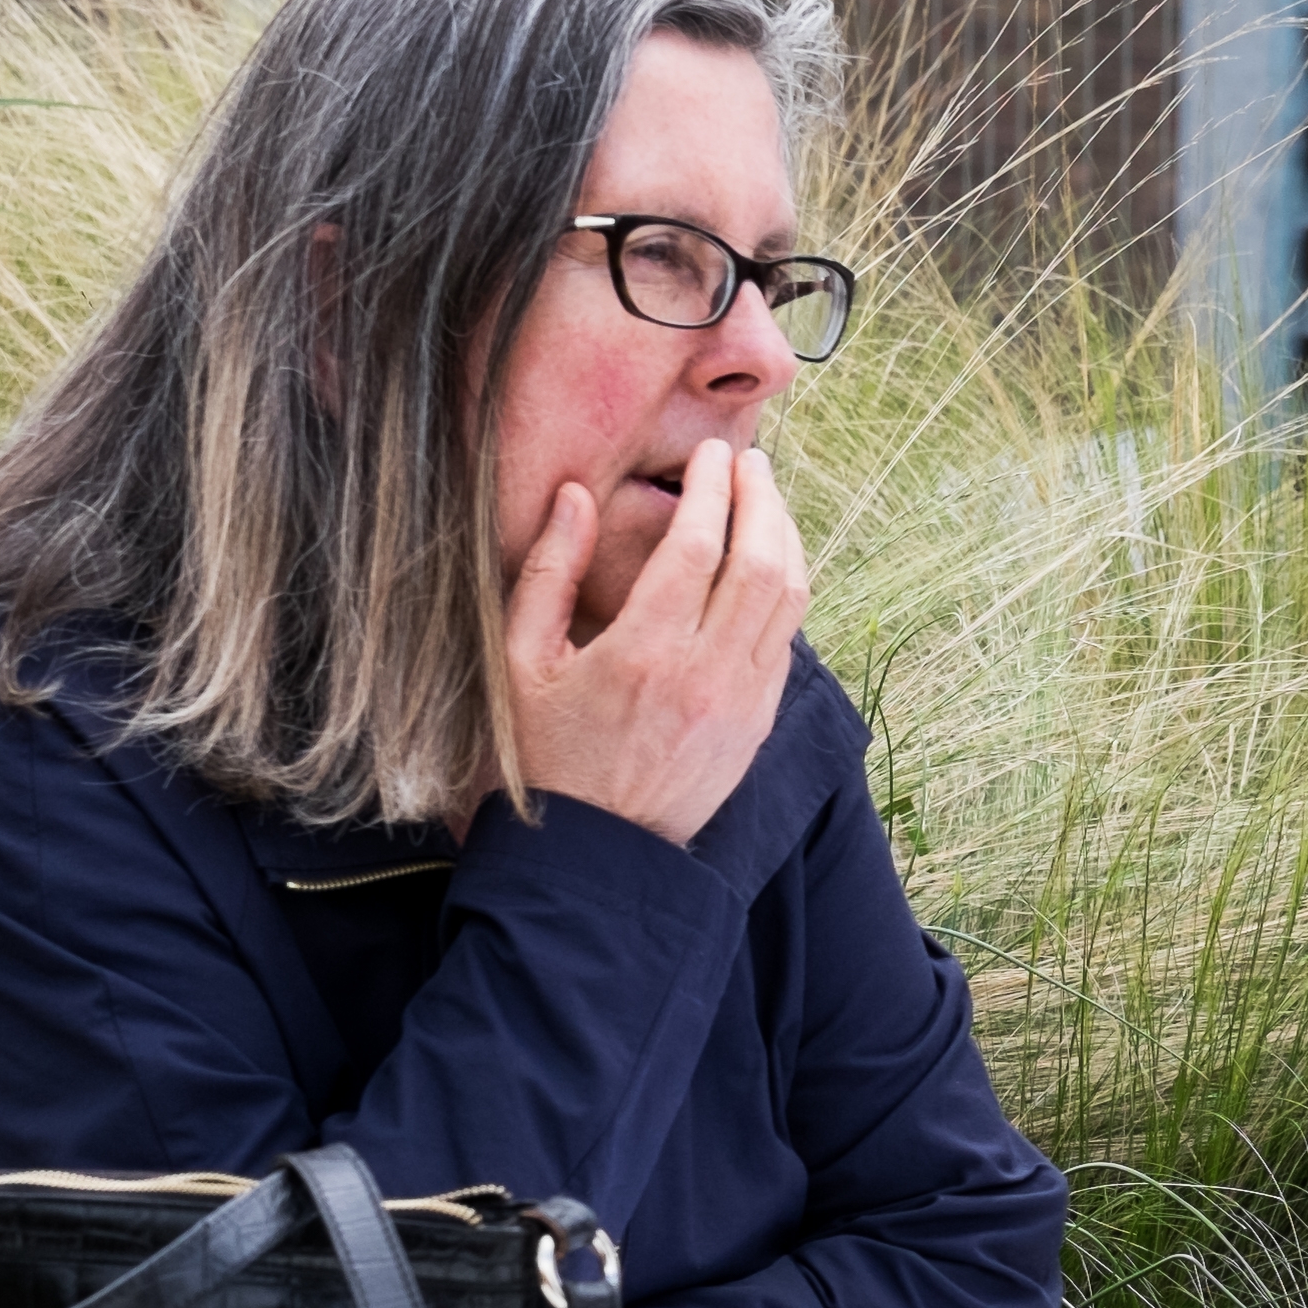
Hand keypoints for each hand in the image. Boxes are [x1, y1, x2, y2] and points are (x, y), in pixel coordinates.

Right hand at [504, 436, 807, 845]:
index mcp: (642, 653)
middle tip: (751, 461)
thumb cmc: (541, 756)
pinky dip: (788, 591)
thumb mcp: (519, 663)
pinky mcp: (759, 724)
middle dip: (762, 500)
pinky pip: (788, 641)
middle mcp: (706, 675)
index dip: (712, 488)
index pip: (698, 545)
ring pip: (789, 600)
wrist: (592, 855)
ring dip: (786, 540)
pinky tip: (772, 564)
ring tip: (769, 499)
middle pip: (761, 562)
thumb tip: (575, 496)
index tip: (714, 452)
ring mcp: (742, 702)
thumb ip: (547, 573)